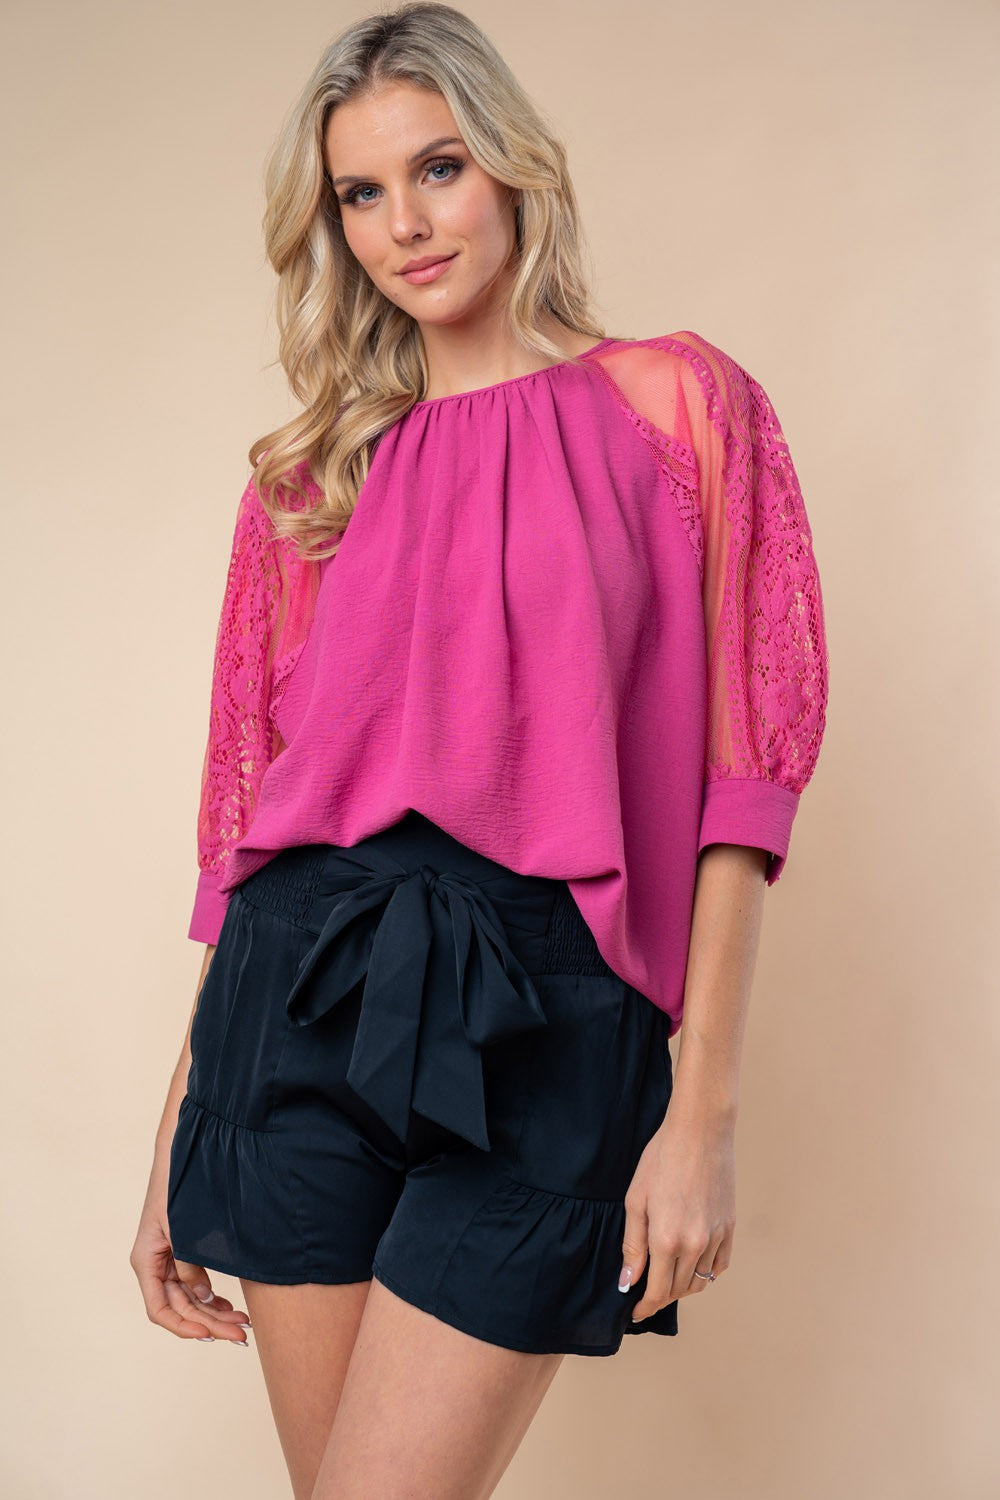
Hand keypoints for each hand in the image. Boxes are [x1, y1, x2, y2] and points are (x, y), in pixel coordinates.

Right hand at [131, 1176, 251, 1345]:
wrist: (182, 1154)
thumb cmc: (177, 1186)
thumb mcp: (183, 1227)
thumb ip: (190, 1263)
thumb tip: (202, 1296)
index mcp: (146, 1261)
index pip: (160, 1309)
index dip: (183, 1326)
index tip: (209, 1335)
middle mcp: (154, 1266)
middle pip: (181, 1308)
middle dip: (211, 1323)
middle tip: (242, 1335)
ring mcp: (168, 1261)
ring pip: (191, 1299)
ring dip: (215, 1313)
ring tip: (244, 1323)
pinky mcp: (182, 1254)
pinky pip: (195, 1284)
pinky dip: (212, 1297)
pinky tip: (230, 1307)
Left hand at [619, 1111, 734, 1321]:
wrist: (700, 1132)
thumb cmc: (662, 1160)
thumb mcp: (636, 1200)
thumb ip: (632, 1245)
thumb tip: (628, 1282)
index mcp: (666, 1240)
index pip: (657, 1292)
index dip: (644, 1307)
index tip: (635, 1312)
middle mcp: (695, 1245)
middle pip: (678, 1290)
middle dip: (660, 1297)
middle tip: (646, 1294)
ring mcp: (716, 1237)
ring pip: (701, 1281)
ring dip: (682, 1287)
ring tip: (667, 1280)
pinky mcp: (730, 1227)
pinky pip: (720, 1265)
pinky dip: (706, 1273)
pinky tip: (693, 1265)